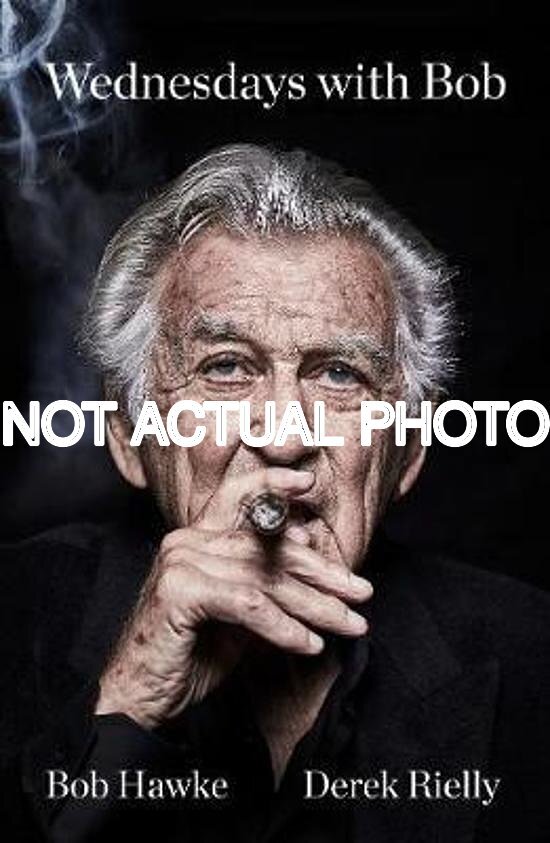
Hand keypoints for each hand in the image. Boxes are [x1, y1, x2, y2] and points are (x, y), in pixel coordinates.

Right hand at [95, 468, 371, 728]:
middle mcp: (186, 541)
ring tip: (349, 624)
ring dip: (314, 606)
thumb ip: (265, 577)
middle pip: (267, 547)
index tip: (309, 484)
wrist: (144, 697)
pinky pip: (248, 604)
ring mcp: (180, 562)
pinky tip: (308, 644)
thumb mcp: (240, 612)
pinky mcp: (180, 591)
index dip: (273, 486)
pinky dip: (283, 627)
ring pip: (264, 577)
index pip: (238, 499)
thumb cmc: (192, 654)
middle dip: (322, 573)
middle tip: (362, 593)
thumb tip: (303, 541)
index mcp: (198, 537)